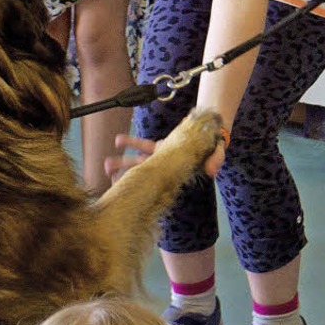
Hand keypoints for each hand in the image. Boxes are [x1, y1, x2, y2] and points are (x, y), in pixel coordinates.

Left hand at [104, 131, 224, 181]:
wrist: (209, 134)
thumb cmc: (214, 146)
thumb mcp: (218, 152)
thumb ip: (216, 160)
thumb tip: (213, 171)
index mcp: (177, 171)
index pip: (161, 181)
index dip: (148, 186)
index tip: (133, 191)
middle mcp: (166, 168)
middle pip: (144, 174)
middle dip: (128, 178)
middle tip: (111, 183)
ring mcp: (160, 158)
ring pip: (139, 162)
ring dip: (123, 163)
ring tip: (106, 166)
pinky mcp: (159, 147)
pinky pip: (142, 145)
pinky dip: (131, 142)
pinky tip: (118, 141)